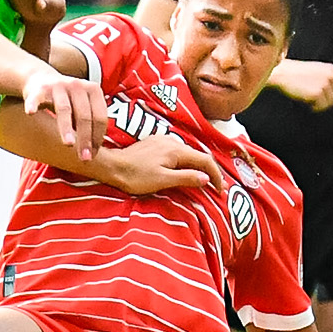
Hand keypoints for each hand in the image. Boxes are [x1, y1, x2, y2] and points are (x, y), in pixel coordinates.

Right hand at [21, 65, 106, 160]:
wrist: (41, 78)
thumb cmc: (66, 99)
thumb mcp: (83, 105)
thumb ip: (91, 122)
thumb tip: (95, 151)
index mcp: (93, 90)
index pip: (100, 117)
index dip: (98, 137)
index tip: (93, 154)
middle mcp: (77, 85)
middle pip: (84, 115)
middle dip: (85, 138)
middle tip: (85, 158)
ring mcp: (58, 86)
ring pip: (64, 109)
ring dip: (66, 128)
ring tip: (69, 144)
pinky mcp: (39, 89)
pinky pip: (36, 98)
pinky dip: (33, 104)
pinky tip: (30, 113)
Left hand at [101, 136, 227, 194]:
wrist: (112, 167)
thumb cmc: (135, 176)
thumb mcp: (163, 180)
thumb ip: (186, 177)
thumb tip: (206, 178)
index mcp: (176, 150)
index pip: (205, 160)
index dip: (216, 175)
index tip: (220, 190)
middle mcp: (172, 141)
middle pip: (198, 156)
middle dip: (209, 171)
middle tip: (216, 187)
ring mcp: (162, 141)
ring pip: (188, 154)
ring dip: (197, 167)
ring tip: (203, 181)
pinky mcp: (154, 144)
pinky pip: (177, 153)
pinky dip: (186, 163)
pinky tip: (184, 171)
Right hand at [273, 60, 332, 111]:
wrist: (282, 73)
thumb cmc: (297, 73)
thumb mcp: (317, 70)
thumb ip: (332, 76)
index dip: (332, 93)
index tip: (322, 92)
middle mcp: (332, 76)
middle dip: (325, 98)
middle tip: (311, 92)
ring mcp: (325, 85)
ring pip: (329, 104)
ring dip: (318, 103)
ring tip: (307, 94)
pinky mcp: (318, 93)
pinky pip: (320, 107)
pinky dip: (312, 106)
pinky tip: (305, 98)